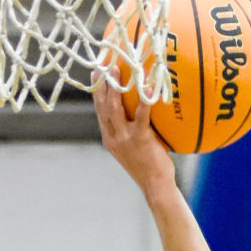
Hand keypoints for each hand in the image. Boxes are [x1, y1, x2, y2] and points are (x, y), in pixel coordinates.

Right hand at [92, 76, 176, 200]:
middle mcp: (112, 136)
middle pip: (102, 105)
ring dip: (114, 87)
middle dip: (101, 83)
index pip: (99, 110)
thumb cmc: (148, 167)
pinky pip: (141, 116)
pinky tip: (148, 88)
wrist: (155, 186)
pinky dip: (144, 101)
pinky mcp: (140, 139)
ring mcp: (124, 138)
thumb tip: (138, 112)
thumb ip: (129, 132)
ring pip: (114, 107)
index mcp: (109, 137)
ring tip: (117, 69)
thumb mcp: (132, 149)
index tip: (95, 73)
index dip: (96, 91)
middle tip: (102, 64)